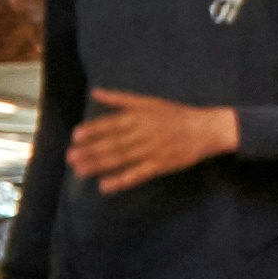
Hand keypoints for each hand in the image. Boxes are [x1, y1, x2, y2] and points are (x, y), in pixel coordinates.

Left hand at [63, 90, 245, 194]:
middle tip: (70, 157)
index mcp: (140, 116)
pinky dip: (121, 181)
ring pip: (122, 158)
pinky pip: (138, 174)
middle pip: (113, 143)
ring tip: (80, 171)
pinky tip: (105, 186)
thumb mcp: (149, 102)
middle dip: (91, 150)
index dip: (94, 130)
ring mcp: (152, 150)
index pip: (112, 123)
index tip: (76, 136)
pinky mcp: (160, 166)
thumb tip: (95, 92)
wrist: (206, 129)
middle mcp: (144, 133)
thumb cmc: (176, 114)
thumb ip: (121, 99)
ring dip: (100, 165)